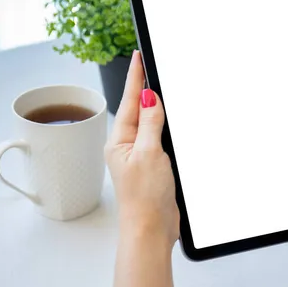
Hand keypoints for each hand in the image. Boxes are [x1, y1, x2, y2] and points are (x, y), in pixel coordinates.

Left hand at [104, 50, 178, 245]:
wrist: (151, 229)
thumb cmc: (145, 198)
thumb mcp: (148, 154)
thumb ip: (150, 124)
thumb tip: (150, 98)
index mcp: (119, 142)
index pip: (130, 102)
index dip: (136, 78)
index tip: (138, 56)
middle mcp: (127, 147)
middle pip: (137, 110)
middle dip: (142, 87)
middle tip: (146, 64)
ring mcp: (140, 157)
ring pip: (148, 123)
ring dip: (153, 106)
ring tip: (154, 85)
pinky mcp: (153, 166)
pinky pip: (157, 138)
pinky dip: (163, 126)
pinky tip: (167, 121)